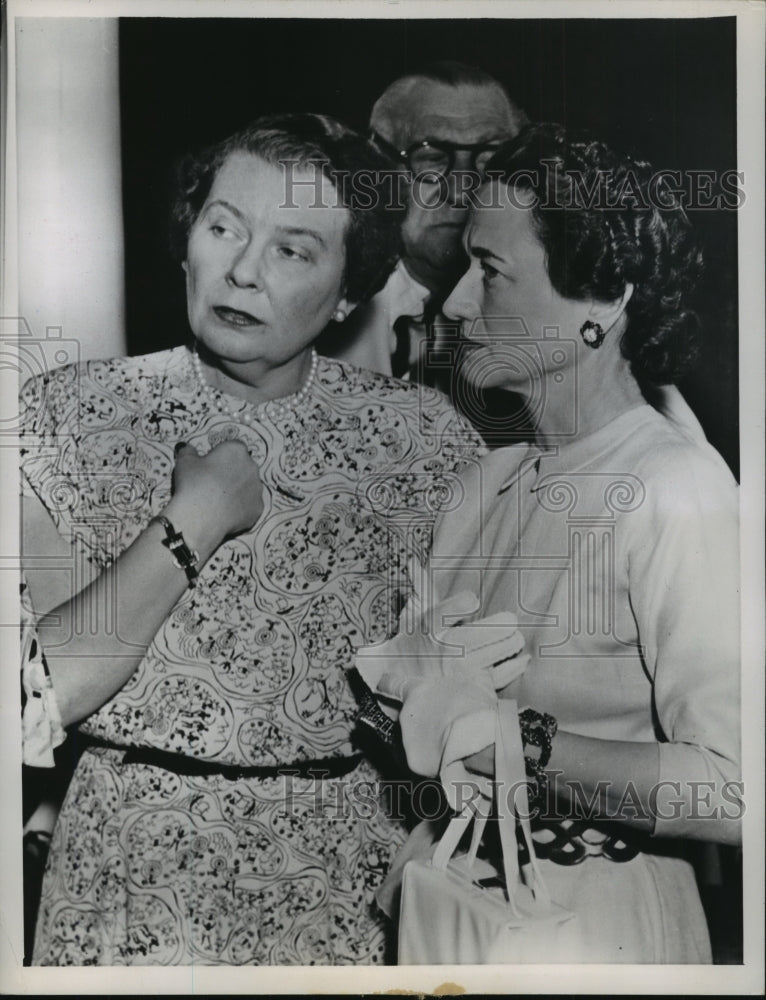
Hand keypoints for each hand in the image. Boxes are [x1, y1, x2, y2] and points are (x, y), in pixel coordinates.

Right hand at [166, 440, 263, 548]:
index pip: (232, 447)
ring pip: (248, 486)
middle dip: (231, 473)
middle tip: (213, 483)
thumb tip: (188, 449)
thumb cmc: (193, 485)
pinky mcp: (257, 508)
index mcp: (236, 450)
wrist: (200, 517)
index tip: (210, 465)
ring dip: (237, 490)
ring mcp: (257, 489)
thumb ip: (189, 451)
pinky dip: (240, 508)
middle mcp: (251, 467)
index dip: (220, 456)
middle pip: (242, 467)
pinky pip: (250, 505)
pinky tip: (226, 512)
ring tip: (218, 499)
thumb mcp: (185, 461)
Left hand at [376, 666, 498, 778]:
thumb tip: (474, 674)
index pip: (392, 685)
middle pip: (410, 718)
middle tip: (448, 722)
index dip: (387, 684)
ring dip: (430, 740)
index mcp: (417, 692)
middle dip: (426, 720)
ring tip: (454, 742)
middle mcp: (406, 716)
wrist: (476, 738)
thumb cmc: (476, 705)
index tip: (382, 684)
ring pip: (417, 740)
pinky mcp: (415, 763)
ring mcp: (408, 741)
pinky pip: (425, 760)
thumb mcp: (475, 679)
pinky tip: (452, 756)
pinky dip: (436, 760)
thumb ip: (466, 678)